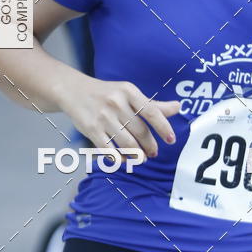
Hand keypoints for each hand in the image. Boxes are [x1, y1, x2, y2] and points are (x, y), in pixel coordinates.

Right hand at [60, 76, 180, 163]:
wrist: (73, 90)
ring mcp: (103, 117)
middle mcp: (116, 103)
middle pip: (140, 130)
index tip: (171, 140)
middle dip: (150, 145)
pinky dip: (119, 158)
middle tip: (154, 152)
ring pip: (126, 142)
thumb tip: (178, 108)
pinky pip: (109, 150)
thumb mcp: (129, 93)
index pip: (151, 111)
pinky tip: (125, 160)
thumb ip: (153, 104)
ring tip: (142, 158)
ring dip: (137, 154)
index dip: (163, 127)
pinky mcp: (92, 129)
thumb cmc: (107, 93)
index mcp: (129, 91)